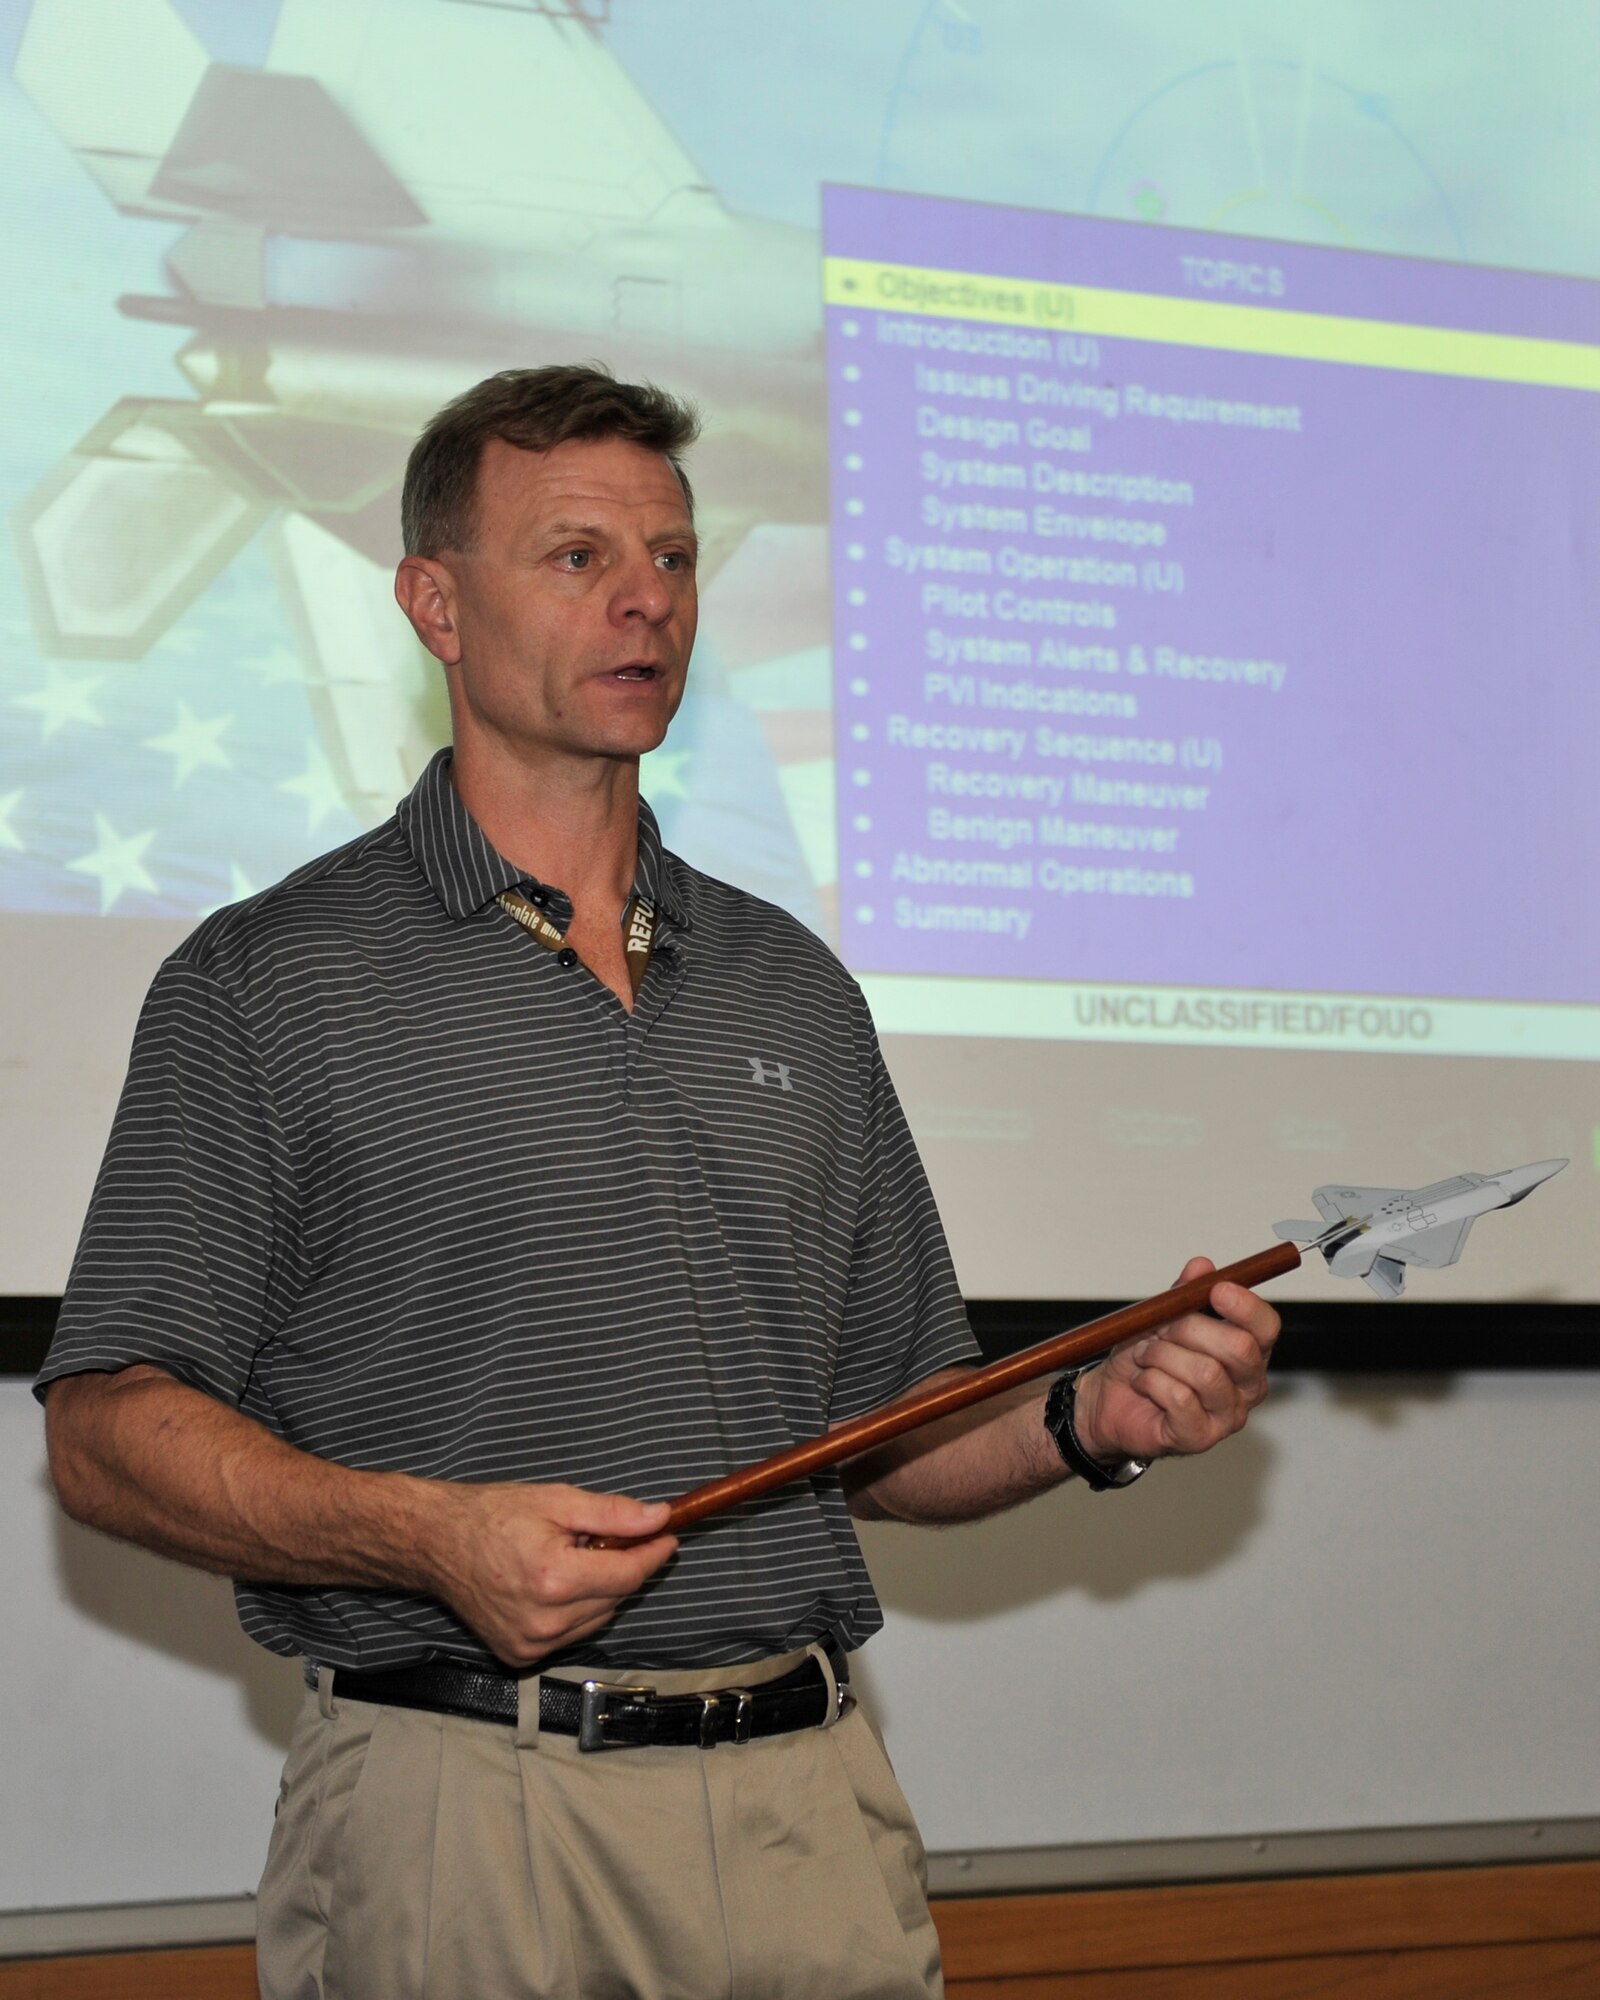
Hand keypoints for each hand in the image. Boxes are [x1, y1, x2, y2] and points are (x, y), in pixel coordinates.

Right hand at [428, 1482, 675, 1666]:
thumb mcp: (556, 1500)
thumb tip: (658, 1519)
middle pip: (615, 1597)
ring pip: (597, 1619)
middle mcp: (544, 1622)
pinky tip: (554, 1585)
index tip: (667, 1536)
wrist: (437, 1544)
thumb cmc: (493, 1515)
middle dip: (620, 1566)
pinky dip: (575, 1611)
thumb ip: (612, 1513)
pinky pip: (571, 1635)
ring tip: (570, 1559)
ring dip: (599, 1591)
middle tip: (600, 1538)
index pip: (627, 1574)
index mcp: (554, 1579)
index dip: (653, 1554)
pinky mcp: (520, 1656)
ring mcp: (531, 1645)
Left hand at [1072, 1258, 1279, 1466]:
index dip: (1246, 1306)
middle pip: (1239, 1348)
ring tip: (1145, 1357)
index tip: (1217, 1289)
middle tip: (1160, 1329)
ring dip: (1162, 1356)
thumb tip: (1202, 1267)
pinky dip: (1151, 1380)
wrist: (1108, 1399)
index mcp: (1247, 1353)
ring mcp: (1226, 1416)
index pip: (1266, 1327)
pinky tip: (1143, 1381)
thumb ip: (1184, 1293)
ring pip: (1205, 1372)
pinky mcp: (1199, 1437)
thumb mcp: (1161, 1316)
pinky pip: (1179, 1397)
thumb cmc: (1142, 1360)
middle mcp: (1246, 1387)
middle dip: (1190, 1328)